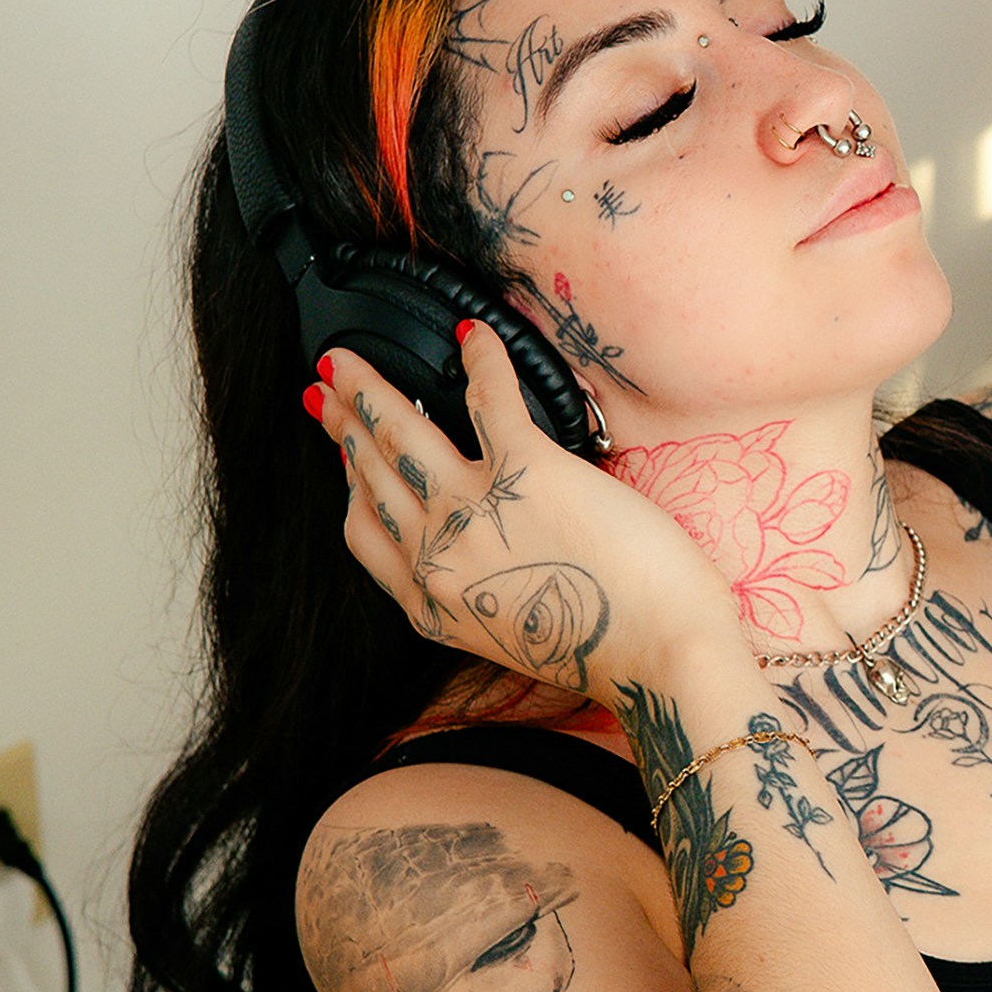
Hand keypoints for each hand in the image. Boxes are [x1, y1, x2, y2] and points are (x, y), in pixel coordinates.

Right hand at [309, 324, 739, 695]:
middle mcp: (439, 558)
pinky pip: (489, 399)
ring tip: (351, 361)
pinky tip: (473, 335)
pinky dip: (481, 360)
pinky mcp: (532, 473)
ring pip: (402, 434)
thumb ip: (480, 594)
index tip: (344, 452)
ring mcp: (476, 513)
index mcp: (432, 604)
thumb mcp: (514, 635)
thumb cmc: (615, 650)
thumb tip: (485, 546)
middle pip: (372, 475)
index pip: (365, 531)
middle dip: (343, 424)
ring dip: (369, 390)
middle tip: (327, 386)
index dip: (349, 483)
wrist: (664, 655)